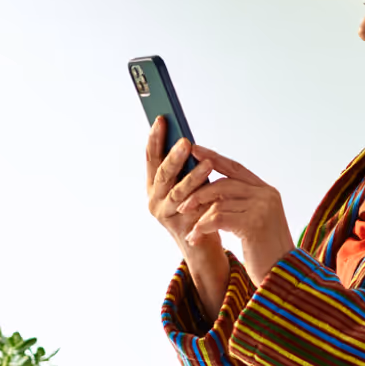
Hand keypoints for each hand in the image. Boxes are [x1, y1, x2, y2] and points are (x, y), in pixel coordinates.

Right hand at [146, 117, 222, 264]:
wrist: (201, 247)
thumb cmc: (196, 208)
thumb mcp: (187, 185)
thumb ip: (185, 168)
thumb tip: (191, 142)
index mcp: (154, 184)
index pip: (152, 157)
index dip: (155, 138)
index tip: (161, 118)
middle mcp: (154, 198)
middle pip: (162, 173)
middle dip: (173, 156)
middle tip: (185, 141)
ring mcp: (165, 213)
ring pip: (178, 191)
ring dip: (193, 176)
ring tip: (207, 163)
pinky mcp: (180, 226)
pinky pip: (192, 208)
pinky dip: (202, 194)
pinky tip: (213, 183)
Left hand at [176, 145, 296, 287]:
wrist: (282, 276)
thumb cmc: (265, 252)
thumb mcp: (254, 221)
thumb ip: (239, 204)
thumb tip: (209, 192)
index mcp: (267, 190)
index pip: (236, 168)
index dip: (213, 158)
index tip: (194, 149)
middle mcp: (266, 194)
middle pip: (224, 183)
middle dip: (199, 192)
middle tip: (182, 205)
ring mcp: (262, 207)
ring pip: (219, 201)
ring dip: (199, 215)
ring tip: (190, 228)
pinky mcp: (254, 223)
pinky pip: (218, 218)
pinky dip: (202, 227)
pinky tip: (195, 237)